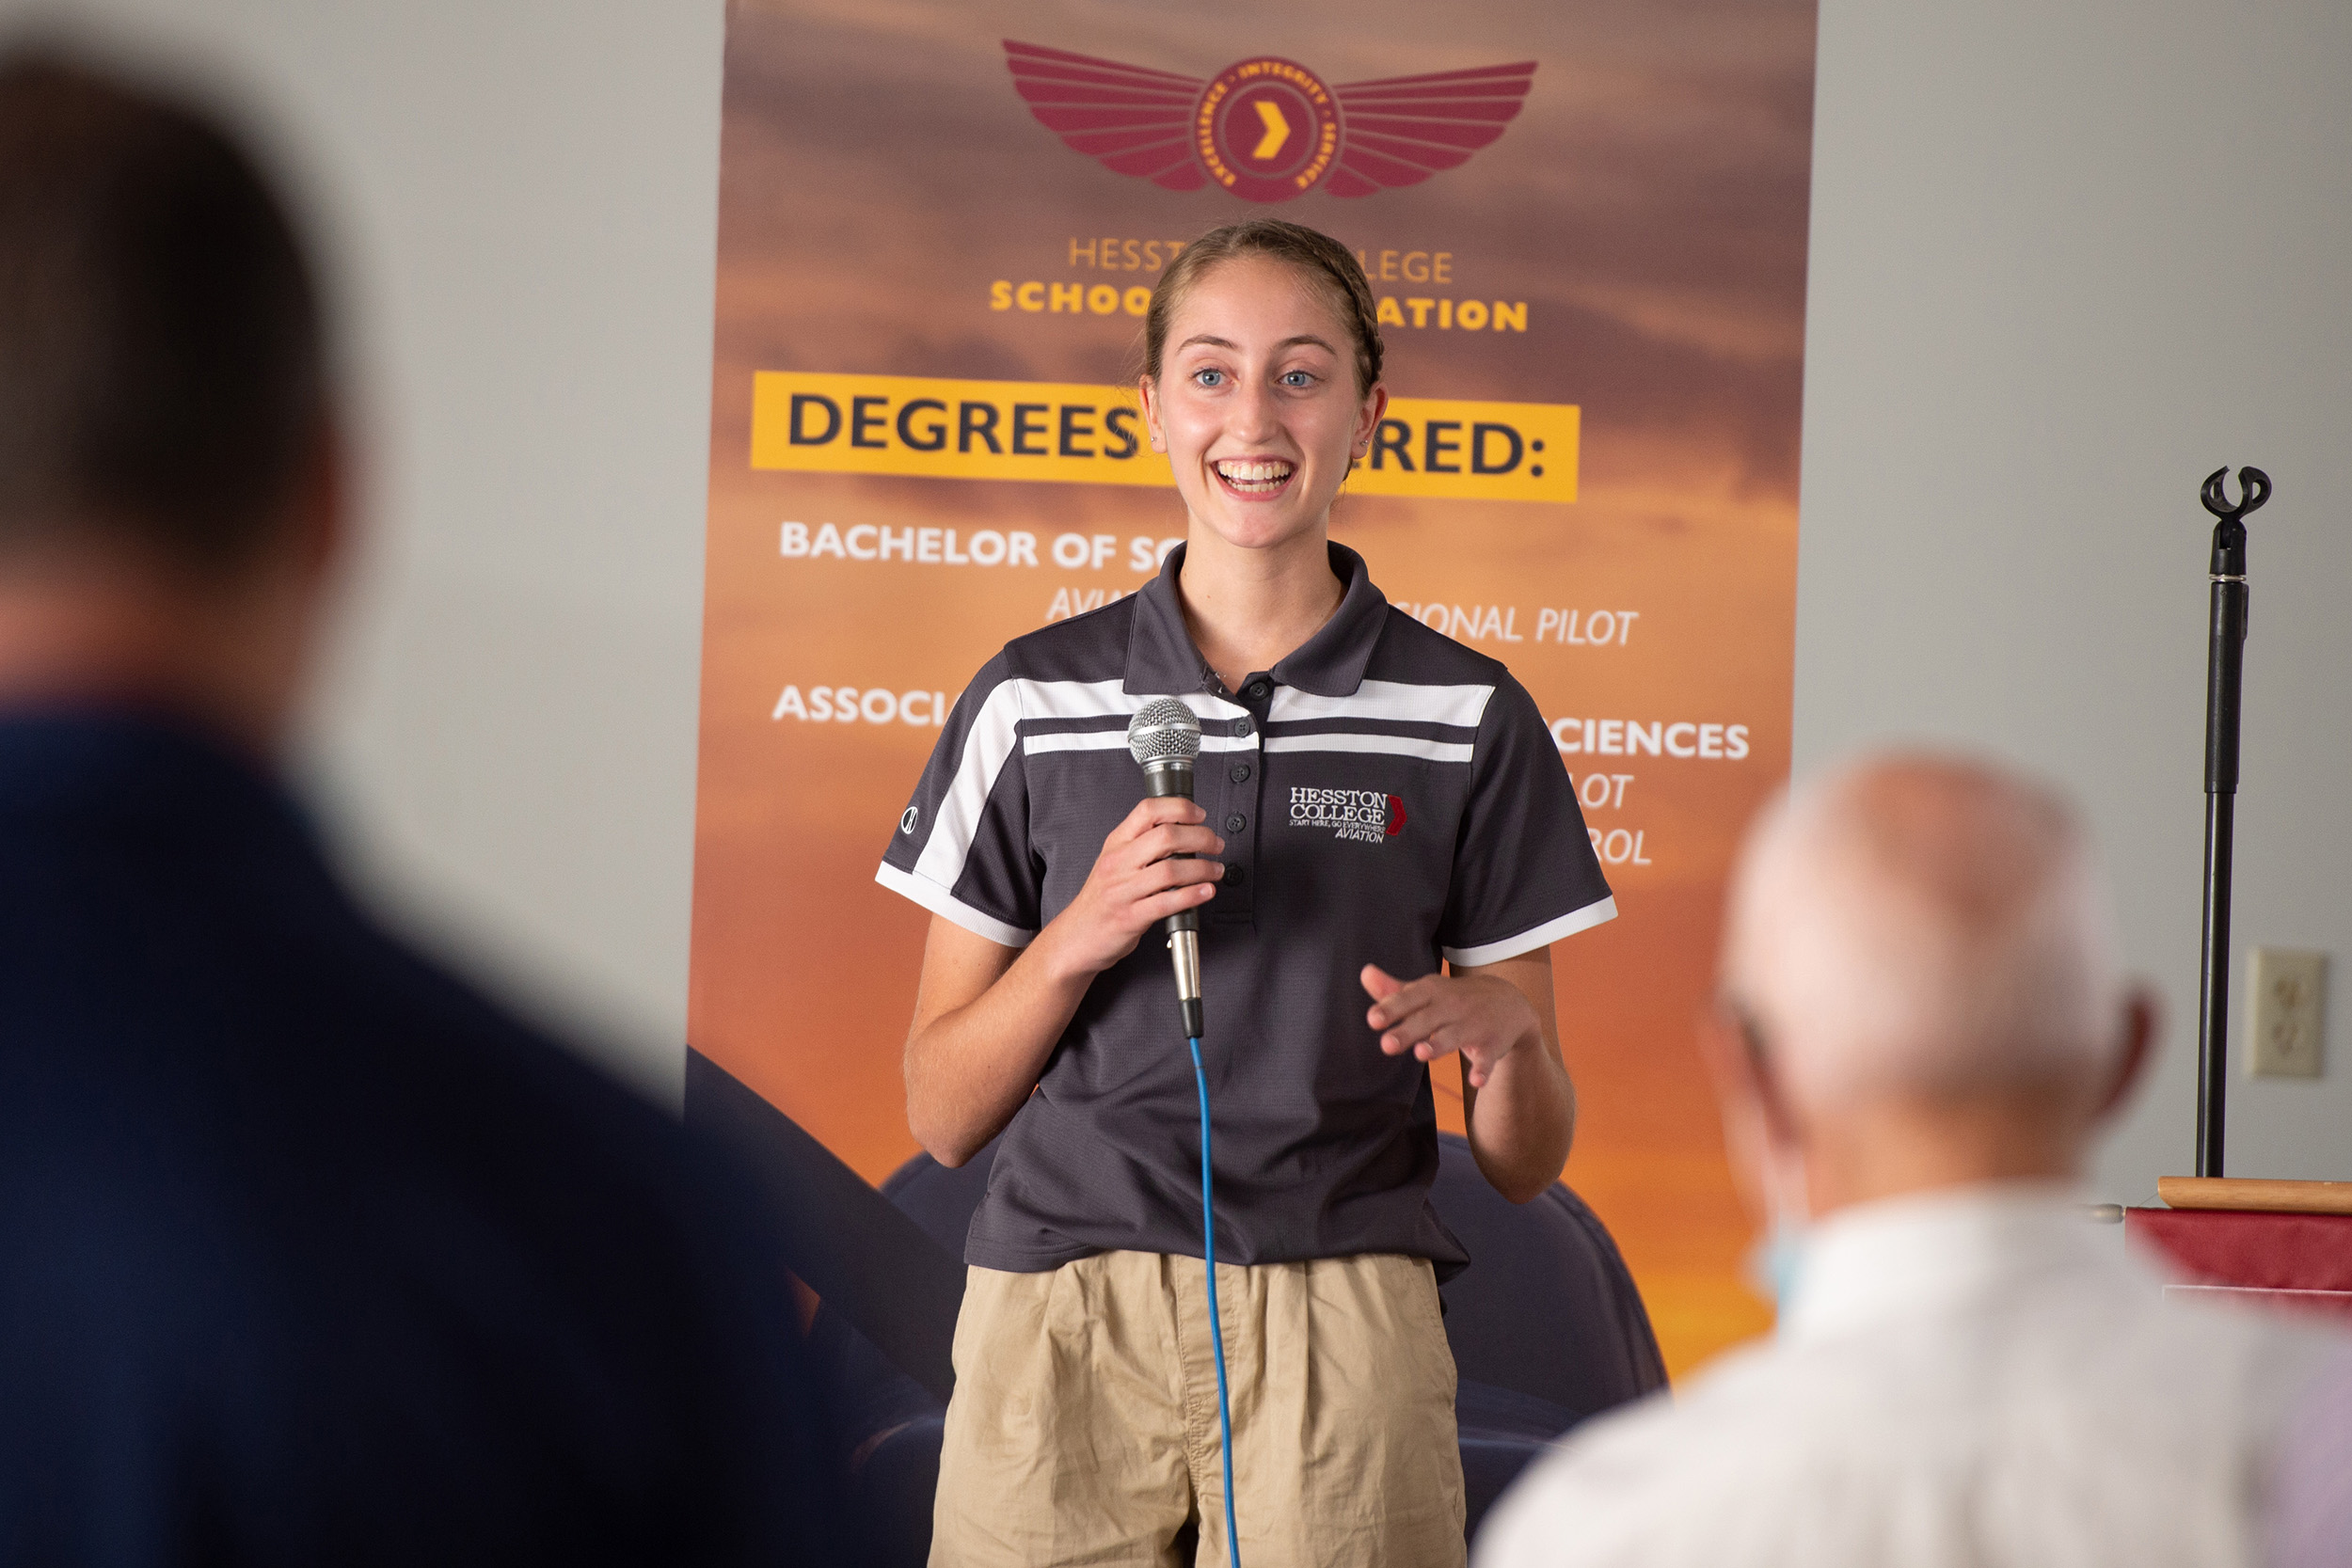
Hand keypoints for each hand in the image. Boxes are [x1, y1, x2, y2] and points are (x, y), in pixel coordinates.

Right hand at [1040, 797, 1224, 979]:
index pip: (1148, 810)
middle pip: (1166, 836)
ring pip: (1171, 870)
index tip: (1199, 815)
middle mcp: (1118, 863)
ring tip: (1215, 870)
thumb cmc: (1099, 901)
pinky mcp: (1130, 917)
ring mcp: (1122, 890)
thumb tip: (1184, 833)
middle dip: (1201, 837)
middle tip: (1215, 844)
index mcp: (1116, 843)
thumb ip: (1142, 846)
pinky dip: (1193, 895)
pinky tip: (1206, 891)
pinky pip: (1167, 902)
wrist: (1076, 936)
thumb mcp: (1113, 862)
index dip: (1180, 808)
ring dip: (1203, 868)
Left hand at [1361, 964, 1539, 1088]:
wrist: (1509, 1002)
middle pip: (1426, 1020)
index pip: (1408, 999)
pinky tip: (1476, 1081)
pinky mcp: (1492, 1046)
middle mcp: (1452, 1007)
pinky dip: (1483, 1069)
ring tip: (1421, 1053)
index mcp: (1432, 992)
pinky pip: (1487, 1059)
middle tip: (1386, 1045)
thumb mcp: (1427, 991)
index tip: (1372, 1020)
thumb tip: (1364, 973)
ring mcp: (1473, 1026)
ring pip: (1453, 1036)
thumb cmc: (1454, 999)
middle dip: (1407, 1032)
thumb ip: (1394, 990)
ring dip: (1438, 1045)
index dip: (1391, 1009)